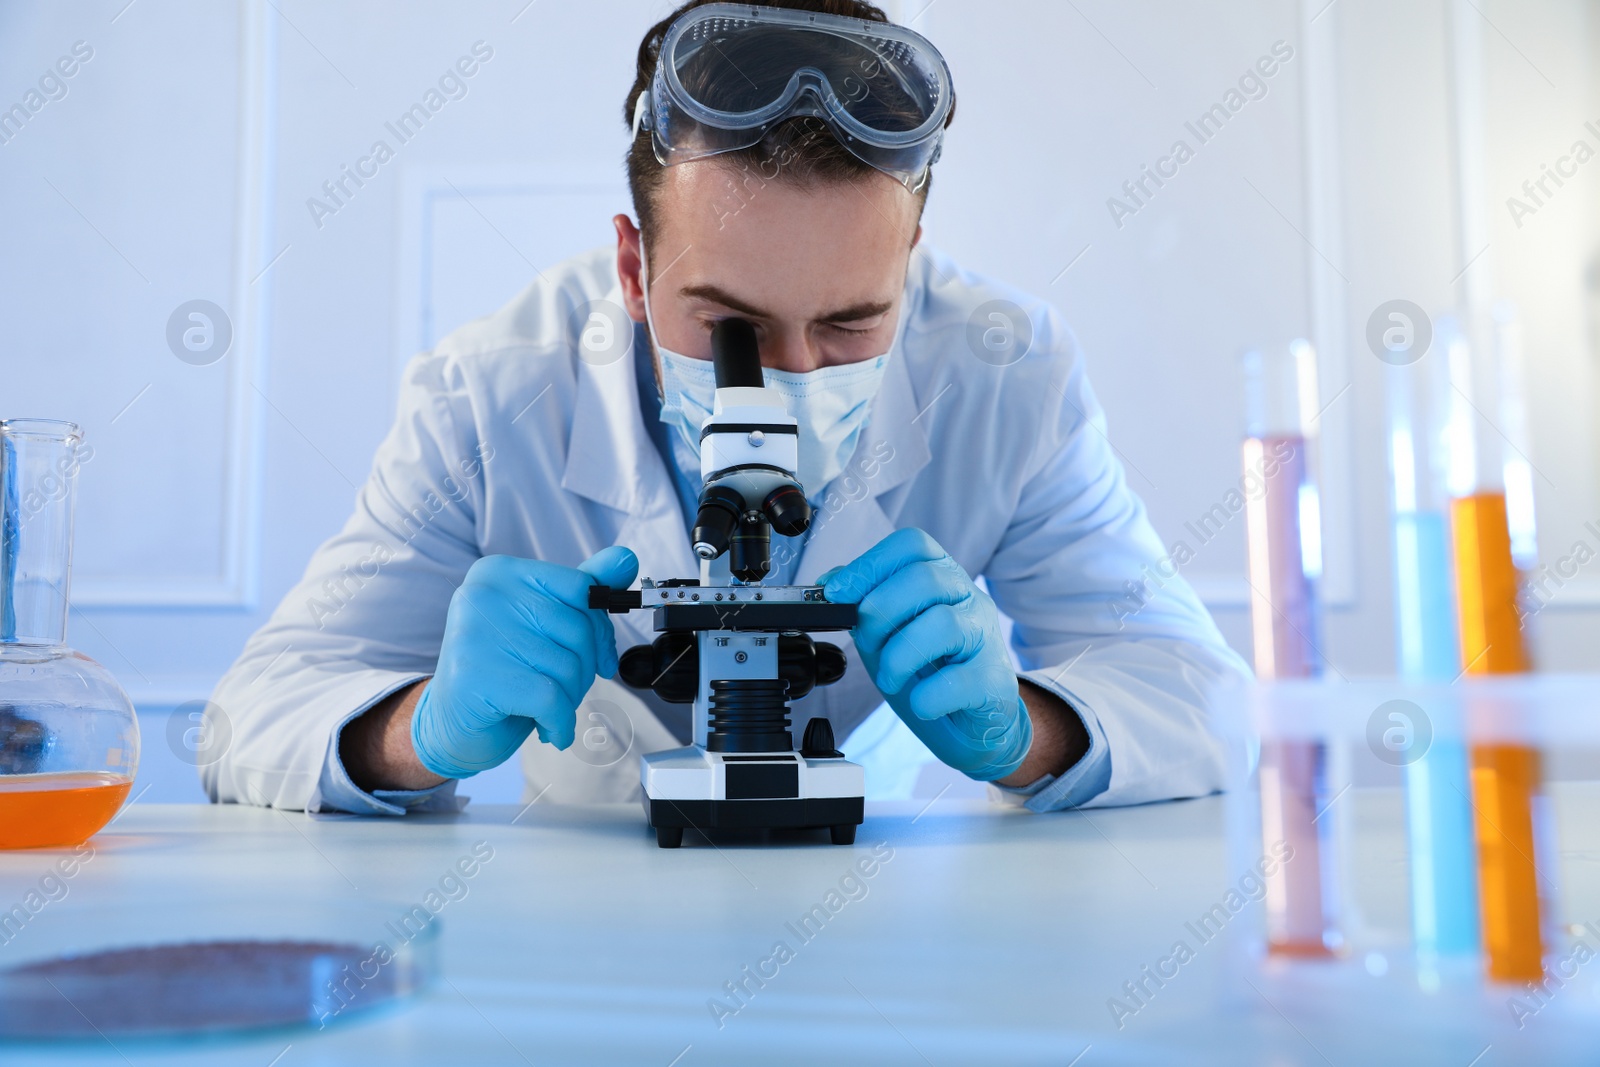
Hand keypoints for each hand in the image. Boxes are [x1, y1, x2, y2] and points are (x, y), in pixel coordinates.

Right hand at [410, 547, 637, 777]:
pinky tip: (547, 728)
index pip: (581, 588)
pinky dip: (559, 722)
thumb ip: (583, 591)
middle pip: (578, 629)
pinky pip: (550, 699)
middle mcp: (483, 593)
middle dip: (584, 670)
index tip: (601, 658)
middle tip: (561, 690)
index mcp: (500, 572)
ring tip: (544, 707)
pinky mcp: (475, 675)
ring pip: (568, 667)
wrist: (450, 726)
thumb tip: (625, 559)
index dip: (600, 630)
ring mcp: (475, 632)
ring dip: (569, 699)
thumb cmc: (503, 672)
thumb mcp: (543, 626)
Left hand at [820, 528, 1031, 781]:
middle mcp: (969, 597)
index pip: (912, 545)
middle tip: (868, 645)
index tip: (835, 593)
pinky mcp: (994, 679)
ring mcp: (986, 636)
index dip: (869, 565)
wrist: (973, 720)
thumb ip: (864, 603)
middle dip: (879, 614)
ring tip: (891, 678)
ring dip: (899, 657)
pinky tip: (921, 702)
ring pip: (942, 623)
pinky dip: (926, 696)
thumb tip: (830, 582)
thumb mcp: (890, 630)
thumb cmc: (930, 670)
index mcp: (942, 577)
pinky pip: (957, 681)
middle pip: (924, 579)